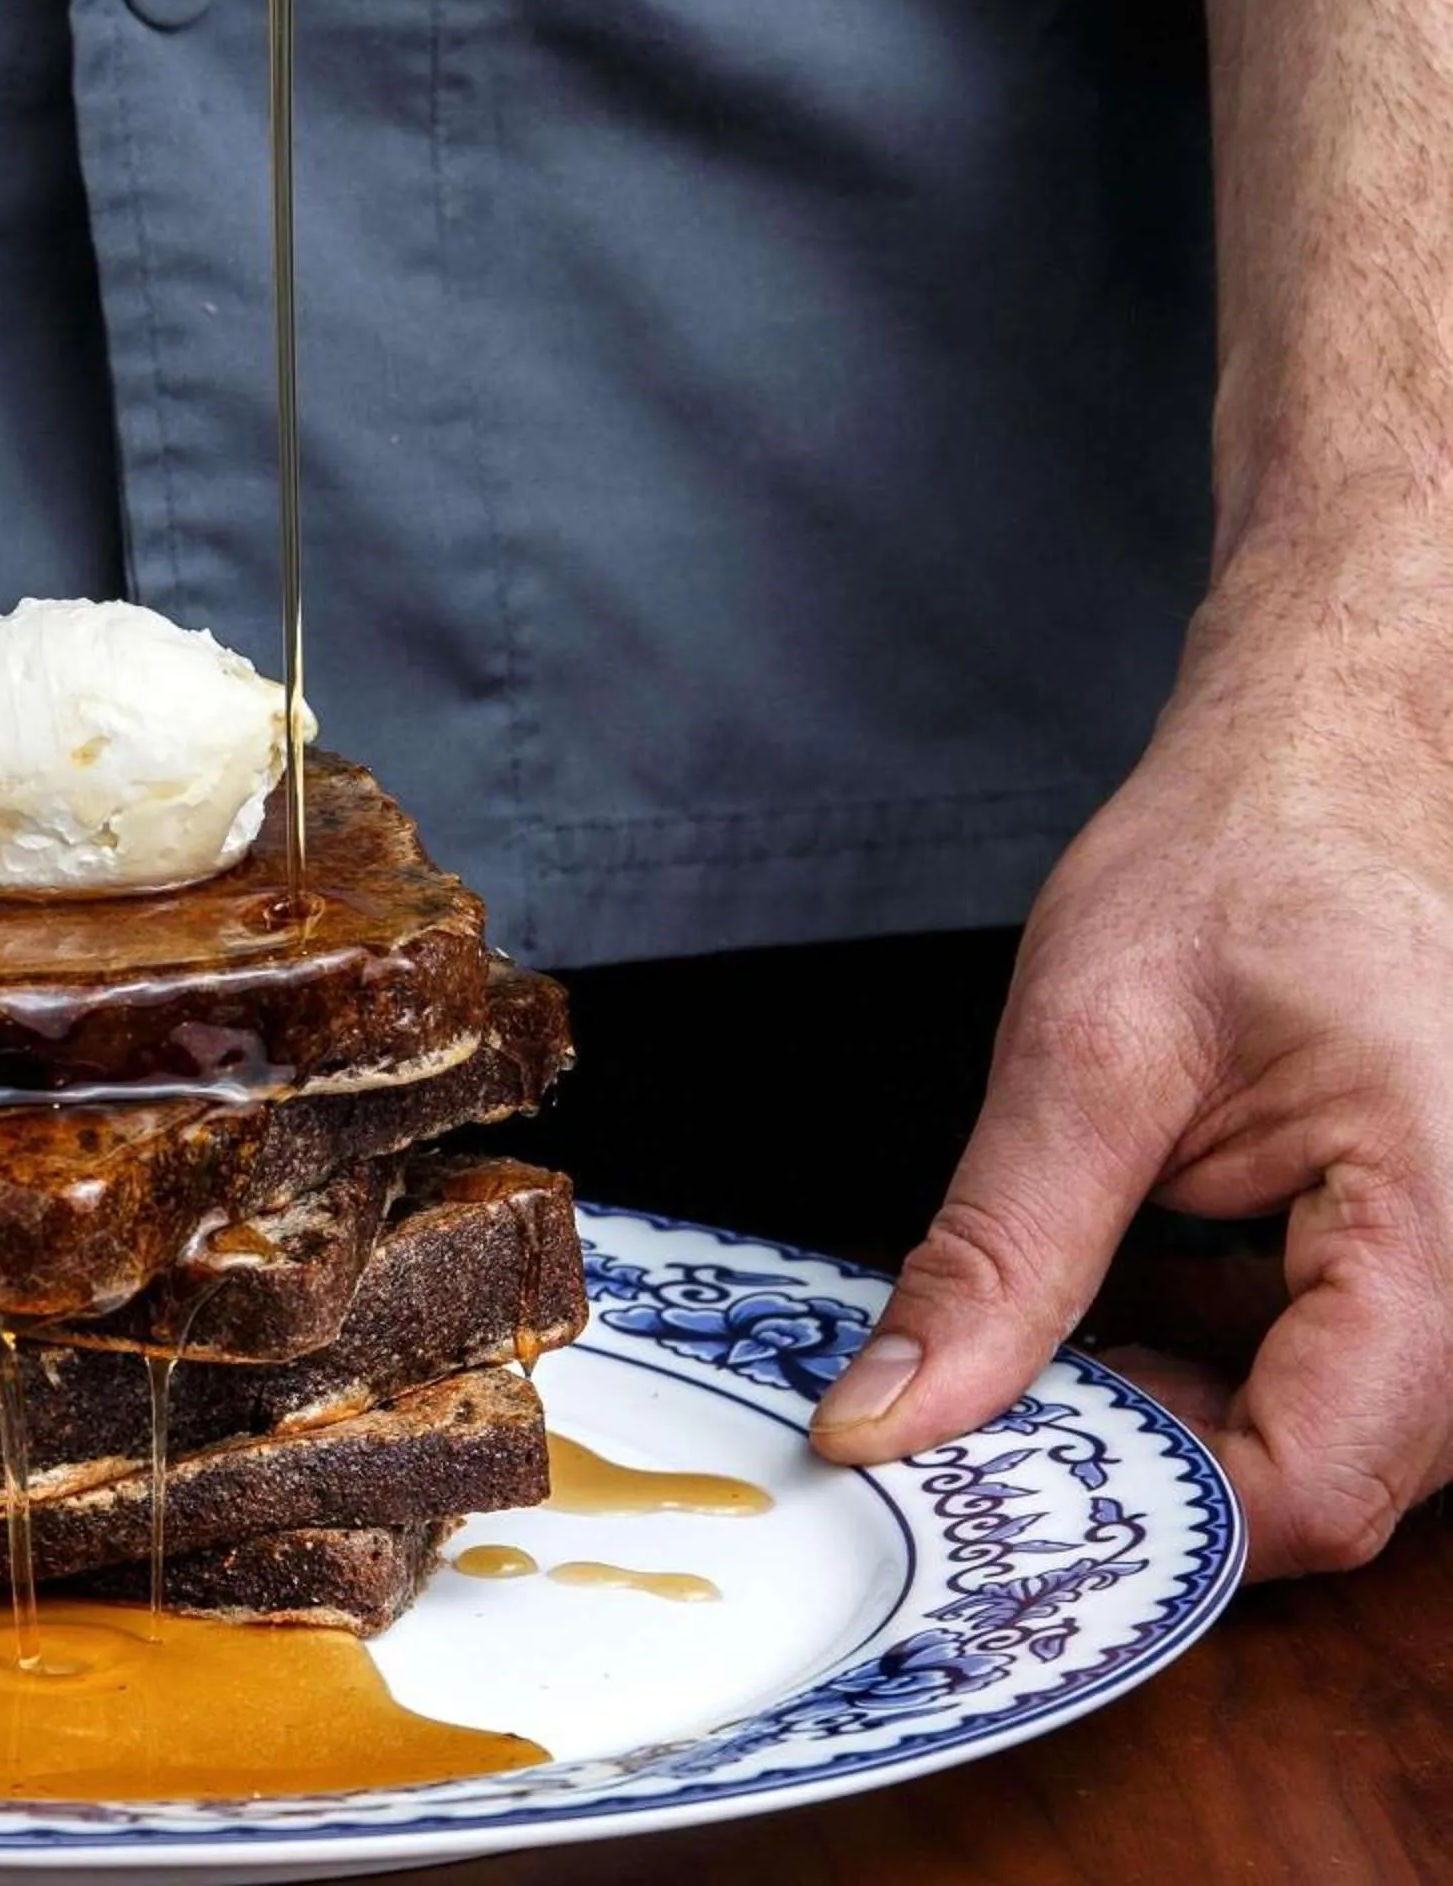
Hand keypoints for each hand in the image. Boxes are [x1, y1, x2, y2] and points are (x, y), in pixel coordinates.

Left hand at [808, 534, 1452, 1577]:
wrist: (1324, 772)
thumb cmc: (1238, 863)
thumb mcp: (1084, 1050)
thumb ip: (996, 1256)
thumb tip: (887, 1418)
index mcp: (1446, 1216)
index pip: (1315, 1481)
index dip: (1143, 1513)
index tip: (980, 1482)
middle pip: (1326, 1484)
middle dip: (1140, 1472)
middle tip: (976, 1412)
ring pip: (1319, 1447)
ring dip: (1166, 1424)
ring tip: (1034, 1340)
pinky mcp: (1425, 1276)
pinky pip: (1322, 1388)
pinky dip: (1200, 1375)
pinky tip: (1106, 1311)